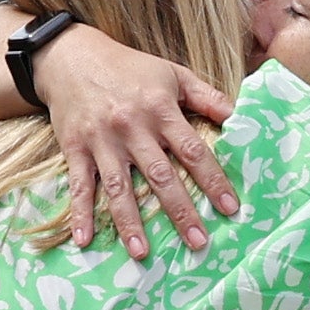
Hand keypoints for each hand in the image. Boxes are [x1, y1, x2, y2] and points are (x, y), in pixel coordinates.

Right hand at [29, 25, 240, 256]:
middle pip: (160, 176)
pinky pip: (79, 185)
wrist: (71, 57)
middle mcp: (132, 128)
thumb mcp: (172, 73)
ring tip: (142, 253)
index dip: (213, 180)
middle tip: (198, 242)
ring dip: (130, 221)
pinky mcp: (75, 148)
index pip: (192, 150)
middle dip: (180, 211)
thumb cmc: (129, 68)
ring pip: (119, 187)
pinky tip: (84, 240)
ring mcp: (102, 141)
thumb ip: (206, 96)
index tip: (230, 208)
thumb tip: (239, 116)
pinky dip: (80, 213)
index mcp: (160, 110)